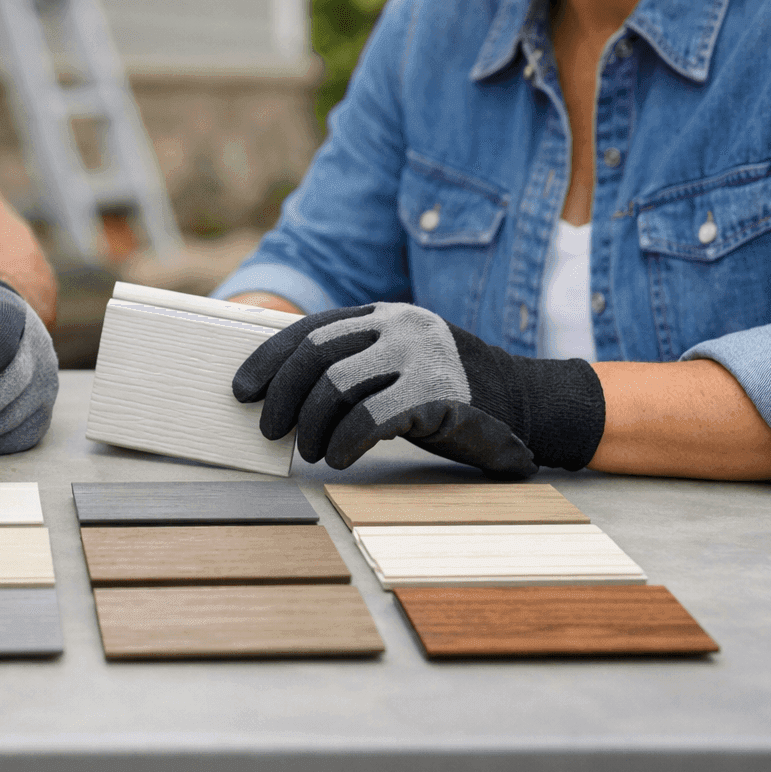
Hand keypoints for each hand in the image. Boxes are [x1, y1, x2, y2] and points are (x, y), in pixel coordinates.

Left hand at [232, 303, 604, 476]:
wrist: (528, 406)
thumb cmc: (450, 391)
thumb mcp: (400, 360)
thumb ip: (355, 360)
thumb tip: (282, 386)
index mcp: (385, 313)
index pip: (310, 329)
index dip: (268, 359)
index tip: (241, 390)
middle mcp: (400, 327)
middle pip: (314, 356)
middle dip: (282, 397)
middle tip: (270, 429)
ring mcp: (420, 358)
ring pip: (335, 387)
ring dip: (311, 426)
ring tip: (312, 449)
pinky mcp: (436, 396)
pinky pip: (369, 419)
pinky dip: (344, 442)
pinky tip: (339, 458)